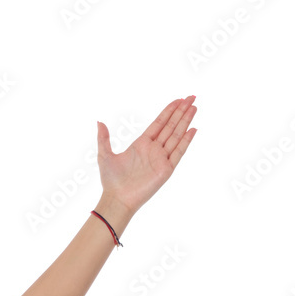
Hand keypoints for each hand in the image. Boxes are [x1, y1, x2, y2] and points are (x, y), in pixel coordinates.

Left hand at [96, 96, 197, 214]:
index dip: (169, 111)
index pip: (159, 123)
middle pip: (171, 126)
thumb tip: (99, 121)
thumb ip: (104, 138)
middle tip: (192, 97)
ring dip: (186, 121)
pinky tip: (193, 129)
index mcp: (142, 144)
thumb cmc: (110, 181)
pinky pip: (178, 152)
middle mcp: (154, 150)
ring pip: (177, 135)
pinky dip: (186, 141)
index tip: (179, 99)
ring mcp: (161, 159)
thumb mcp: (104, 155)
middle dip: (181, 111)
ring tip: (195, 107)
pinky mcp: (166, 170)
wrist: (117, 199)